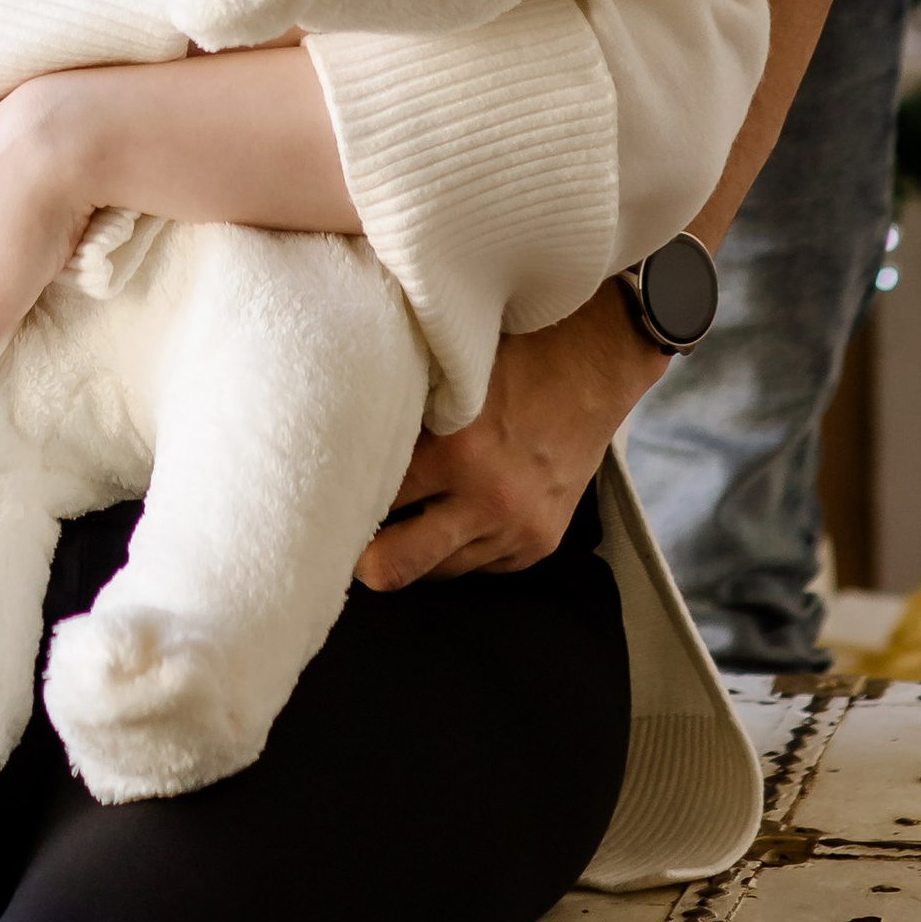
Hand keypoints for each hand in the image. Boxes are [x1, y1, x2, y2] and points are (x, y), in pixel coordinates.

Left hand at [355, 288, 667, 590]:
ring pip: (440, 571)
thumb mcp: (455, 369)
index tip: (321, 500)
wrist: (599, 362)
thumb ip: (408, 402)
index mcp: (457, 449)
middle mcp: (487, 499)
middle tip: (340, 544)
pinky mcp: (539, 544)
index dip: (342, 498)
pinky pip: (480, 567)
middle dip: (364, 560)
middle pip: (397, 564)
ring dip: (417, 551)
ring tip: (394, 528)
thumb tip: (344, 419)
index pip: (374, 496)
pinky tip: (449, 520)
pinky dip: (460, 548)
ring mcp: (517, 528)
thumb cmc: (518, 350)